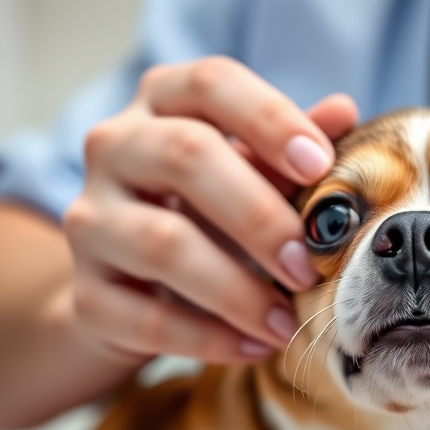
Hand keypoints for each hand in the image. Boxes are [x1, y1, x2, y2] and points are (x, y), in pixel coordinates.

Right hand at [64, 56, 357, 363]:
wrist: (137, 288)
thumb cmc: (212, 210)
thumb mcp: (256, 171)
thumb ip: (295, 146)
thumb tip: (343, 111)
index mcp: (163, 102)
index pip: (211, 84)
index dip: (269, 119)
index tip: (321, 165)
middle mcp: (115, 147)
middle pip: (186, 156)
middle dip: (260, 216)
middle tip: (309, 266)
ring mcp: (91, 219)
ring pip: (164, 243)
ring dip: (239, 290)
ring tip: (288, 322)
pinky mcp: (87, 293)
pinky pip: (147, 318)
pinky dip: (211, 338)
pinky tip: (257, 345)